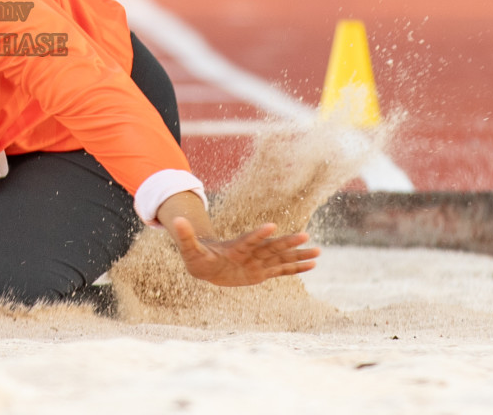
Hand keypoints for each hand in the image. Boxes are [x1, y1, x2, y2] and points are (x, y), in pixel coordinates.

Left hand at [170, 217, 320, 286]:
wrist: (207, 264)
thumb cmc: (198, 256)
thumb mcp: (190, 249)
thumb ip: (186, 236)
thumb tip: (174, 220)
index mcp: (236, 247)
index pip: (249, 240)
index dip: (258, 233)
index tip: (272, 225)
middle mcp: (251, 253)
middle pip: (271, 247)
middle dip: (287, 243)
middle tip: (306, 236)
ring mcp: (258, 262)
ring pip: (281, 258)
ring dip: (298, 255)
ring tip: (318, 252)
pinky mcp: (262, 272)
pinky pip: (282, 270)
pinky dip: (296, 268)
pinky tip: (312, 265)